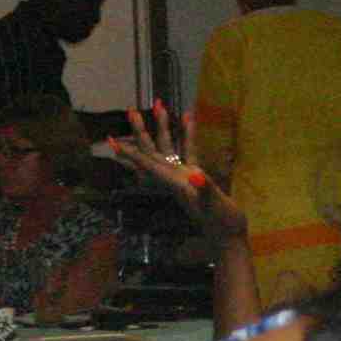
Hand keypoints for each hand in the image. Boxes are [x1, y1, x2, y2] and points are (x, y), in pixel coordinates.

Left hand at [109, 107, 245, 240]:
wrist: (228, 236)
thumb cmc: (222, 221)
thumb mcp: (214, 205)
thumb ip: (205, 189)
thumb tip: (196, 176)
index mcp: (175, 183)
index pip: (148, 165)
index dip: (130, 153)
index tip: (112, 140)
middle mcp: (175, 179)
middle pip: (152, 152)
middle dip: (141, 132)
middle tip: (131, 111)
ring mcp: (184, 177)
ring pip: (168, 148)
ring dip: (163, 127)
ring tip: (159, 105)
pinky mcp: (197, 177)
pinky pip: (188, 150)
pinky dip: (187, 134)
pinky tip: (188, 117)